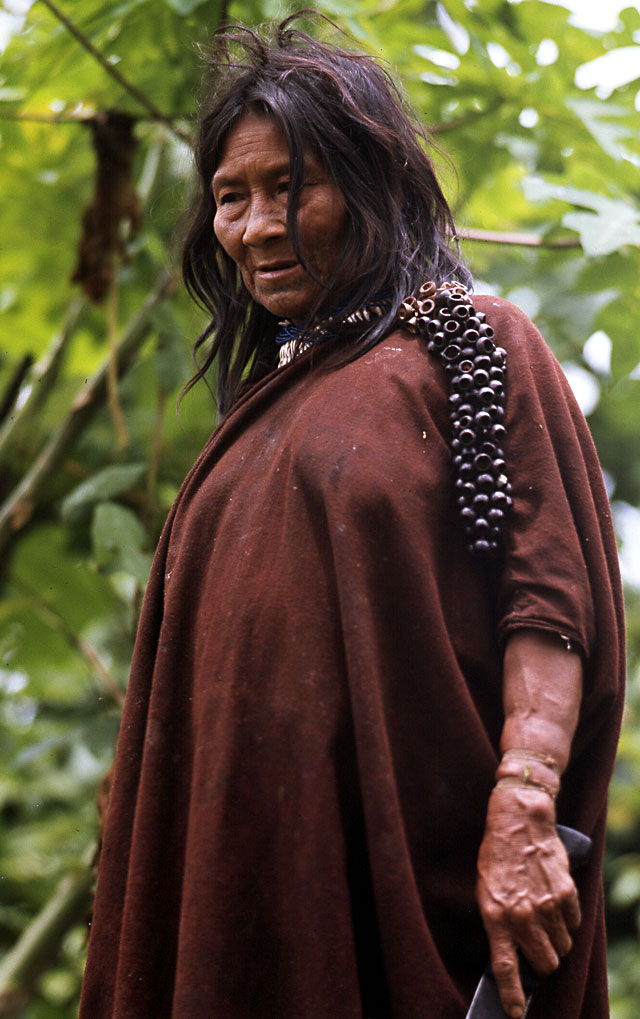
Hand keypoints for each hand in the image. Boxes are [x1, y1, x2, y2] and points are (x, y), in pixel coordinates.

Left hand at [476, 785, 580, 1018]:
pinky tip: (555, 903)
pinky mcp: (565, 894)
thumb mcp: (486, 892)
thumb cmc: (497, 859)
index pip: (505, 967)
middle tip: (538, 947)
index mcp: (496, 917)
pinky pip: (574, 924)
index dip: (512, 995)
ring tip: (545, 918)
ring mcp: (546, 906)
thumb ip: (499, 924)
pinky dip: (567, 920)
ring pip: (562, 947)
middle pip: (545, 964)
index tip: (517, 1013)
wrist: (518, 822)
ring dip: (557, 940)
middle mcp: (521, 916)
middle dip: (544, 962)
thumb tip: (513, 957)